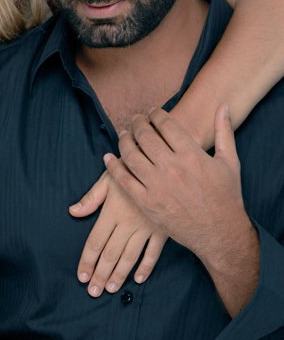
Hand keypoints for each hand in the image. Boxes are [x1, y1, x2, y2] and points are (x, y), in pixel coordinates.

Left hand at [69, 169, 167, 295]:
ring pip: (130, 256)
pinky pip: (154, 252)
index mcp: (112, 211)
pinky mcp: (163, 228)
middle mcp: (128, 222)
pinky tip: (139, 279)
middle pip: (111, 253)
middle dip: (100, 274)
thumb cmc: (133, 166)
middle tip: (93, 292)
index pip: (95, 241)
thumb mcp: (109, 177)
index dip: (87, 261)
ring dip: (120, 274)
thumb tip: (73, 212)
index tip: (81, 276)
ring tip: (111, 289)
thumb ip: (92, 197)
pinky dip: (146, 266)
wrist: (164, 161)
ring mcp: (147, 226)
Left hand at [104, 105, 252, 262]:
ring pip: (132, 156)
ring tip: (124, 135)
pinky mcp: (147, 203)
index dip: (156, 115)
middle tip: (136, 120)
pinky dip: (113, 167)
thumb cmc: (226, 197)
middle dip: (138, 124)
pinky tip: (109, 158)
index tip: (153, 113)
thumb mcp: (230, 162)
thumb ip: (223, 132)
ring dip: (124, 141)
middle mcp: (172, 168)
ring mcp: (157, 187)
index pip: (166, 125)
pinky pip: (124, 181)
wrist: (220, 234)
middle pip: (146, 137)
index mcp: (192, 155)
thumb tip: (223, 106)